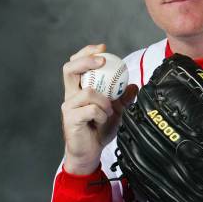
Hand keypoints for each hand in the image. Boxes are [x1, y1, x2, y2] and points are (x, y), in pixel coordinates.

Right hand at [61, 43, 137, 174]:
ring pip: (87, 92)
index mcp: (79, 90)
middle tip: (102, 61)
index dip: (87, 53)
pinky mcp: (70, 119)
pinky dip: (101, 114)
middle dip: (86, 60)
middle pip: (70, 69)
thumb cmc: (99, 130)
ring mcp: (69, 107)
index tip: (103, 48)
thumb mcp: (116, 112)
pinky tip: (102, 120)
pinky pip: (90, 109)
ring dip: (103, 100)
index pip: (76, 64)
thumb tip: (133, 85)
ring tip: (108, 112)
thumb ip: (123, 99)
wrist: (91, 153)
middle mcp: (71, 95)